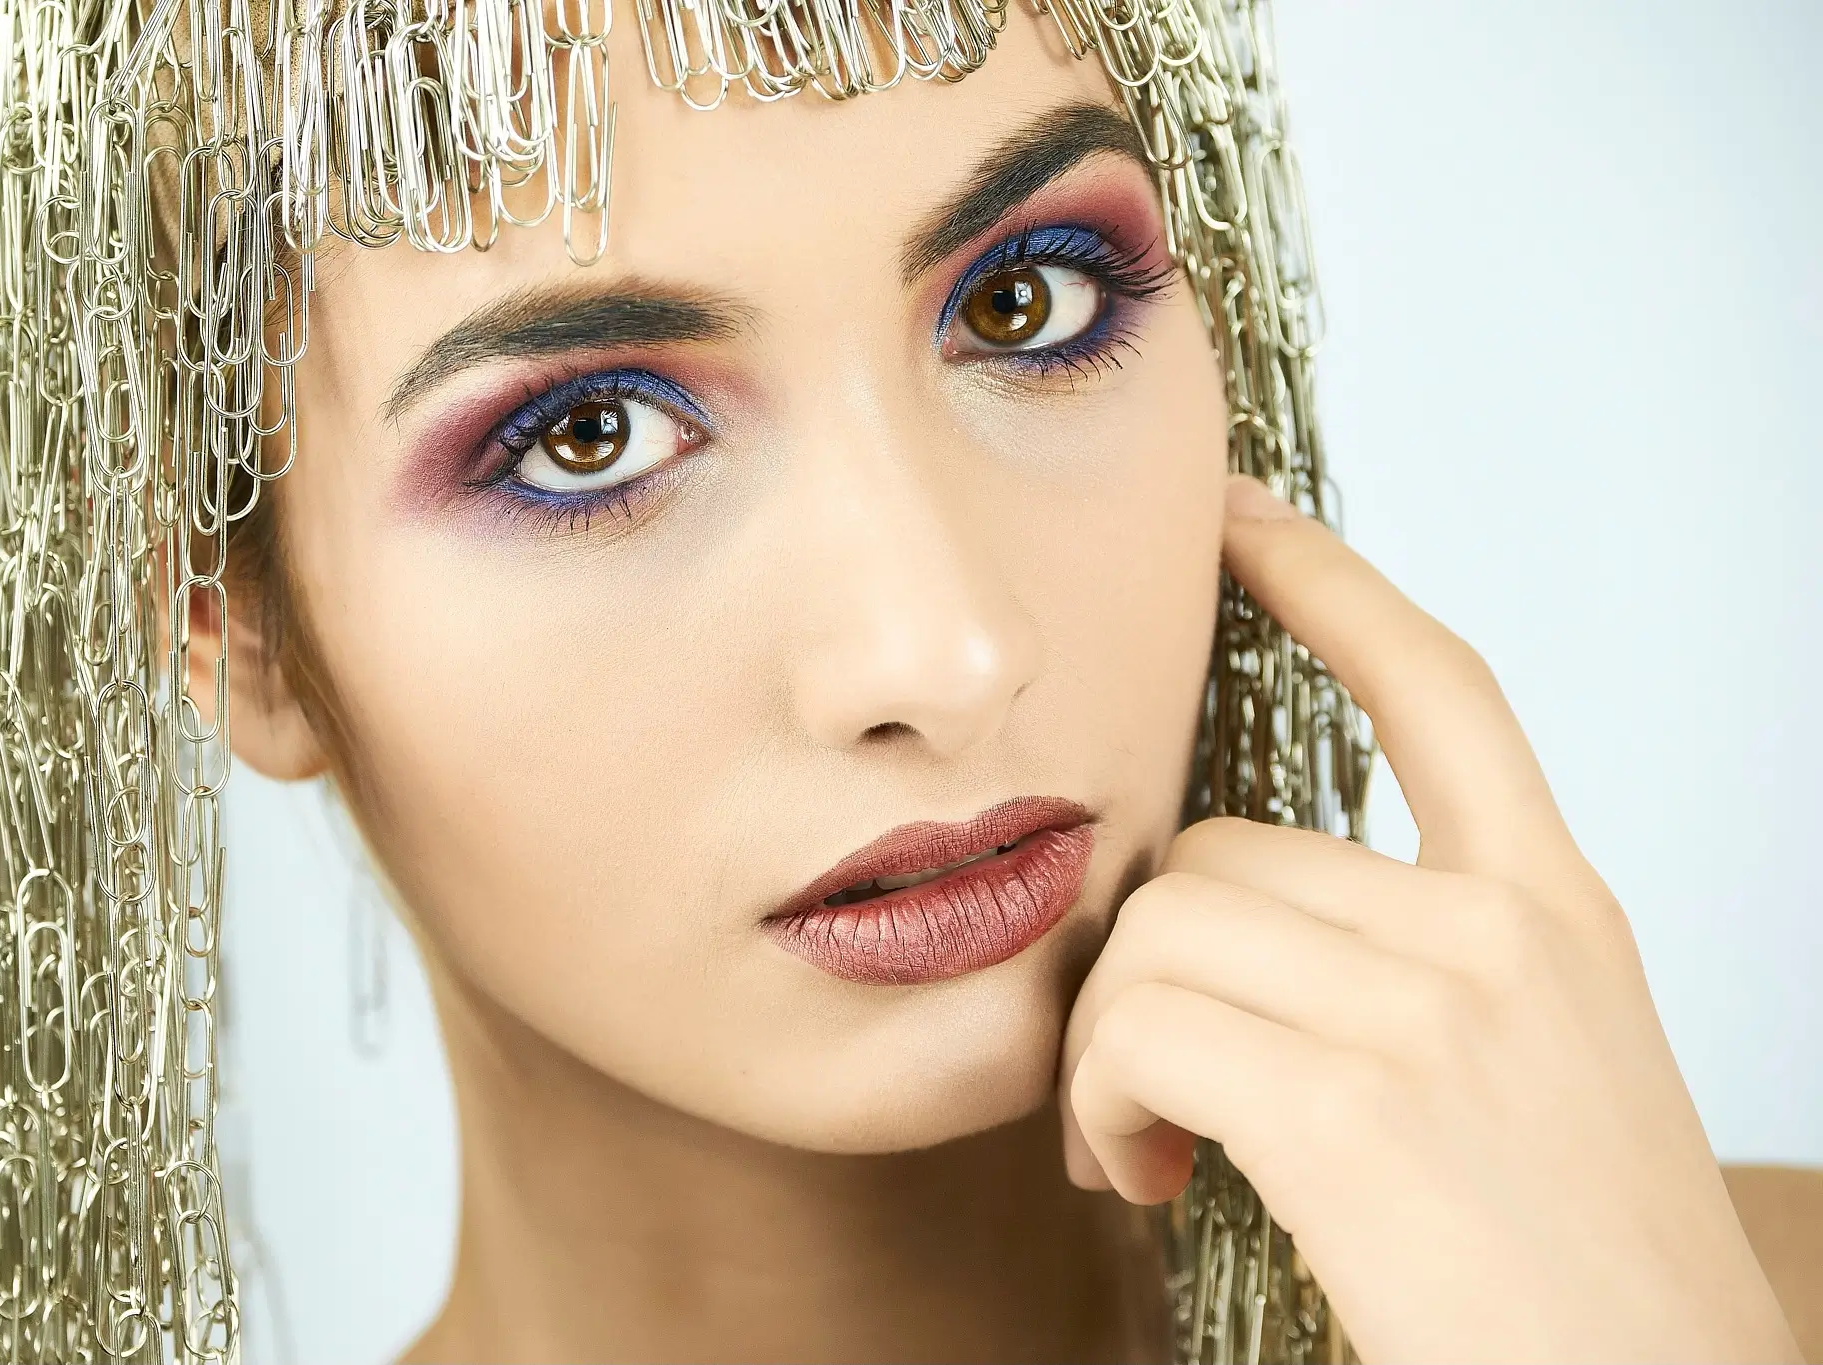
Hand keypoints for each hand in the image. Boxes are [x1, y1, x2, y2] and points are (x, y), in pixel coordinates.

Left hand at [1057, 476, 1800, 1362]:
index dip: (1323, 579)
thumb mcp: (1537, 1077)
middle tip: (1141, 1085)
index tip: (1232, 514)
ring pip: (1164, 927)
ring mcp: (1435, 1011)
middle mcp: (1504, 933)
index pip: (1436, 683)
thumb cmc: (1581, 1287)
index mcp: (1557, 912)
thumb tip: (1232, 934)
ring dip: (1109, 1041)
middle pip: (1220, 847)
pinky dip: (1103, 1099)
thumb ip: (1415, 972)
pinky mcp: (1356, 1108)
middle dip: (1147, 960)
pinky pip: (1142, 1026)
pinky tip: (1144, 1174)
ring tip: (1144, 1145)